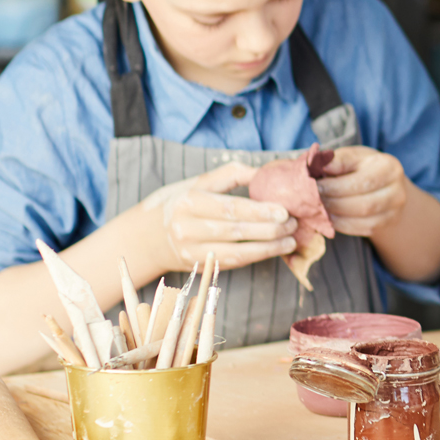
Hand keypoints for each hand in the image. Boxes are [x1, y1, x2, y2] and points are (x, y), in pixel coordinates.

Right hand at [135, 162, 295, 274]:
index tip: (284, 210)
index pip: (230, 208)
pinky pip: (233, 263)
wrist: (147, 237)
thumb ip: (230, 175)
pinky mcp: (199, 267)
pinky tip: (274, 250)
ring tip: (290, 240)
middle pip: (236, 231)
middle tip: (293, 224)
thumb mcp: (196, 183)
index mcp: (188, 203)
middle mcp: (187, 229)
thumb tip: (264, 172)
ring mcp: (192, 251)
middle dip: (269, 229)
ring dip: (268, 248)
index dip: (260, 211)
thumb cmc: (179, 203)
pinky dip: (256, 257)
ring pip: (237, 252)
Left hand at [316, 146, 409, 237]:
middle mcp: (398, 191)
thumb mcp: (352, 157)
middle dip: (332, 204)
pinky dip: (341, 225)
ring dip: (335, 216)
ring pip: (362, 219)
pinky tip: (327, 218)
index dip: (334, 187)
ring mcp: (395, 210)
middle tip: (310, 202)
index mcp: (389, 168)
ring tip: (316, 210)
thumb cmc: (363, 167)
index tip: (312, 187)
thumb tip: (318, 165)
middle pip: (363, 204)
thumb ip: (337, 160)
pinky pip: (362, 229)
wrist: (383, 183)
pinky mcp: (387, 223)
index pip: (360, 182)